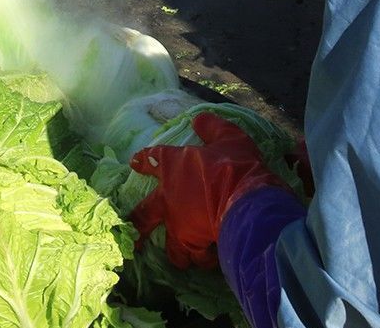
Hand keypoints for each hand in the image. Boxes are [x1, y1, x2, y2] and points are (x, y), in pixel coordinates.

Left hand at [128, 112, 289, 269]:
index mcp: (174, 166)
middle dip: (137, 222)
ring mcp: (178, 224)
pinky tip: (208, 261)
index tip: (134, 162)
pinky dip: (202, 259)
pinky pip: (195, 257)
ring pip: (170, 245)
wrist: (247, 201)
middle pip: (144, 213)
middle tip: (132, 233)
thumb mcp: (229, 138)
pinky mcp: (193, 244)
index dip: (143, 160)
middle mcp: (169, 197)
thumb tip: (199, 118)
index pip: (153, 159)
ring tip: (179, 257)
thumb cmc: (237, 165)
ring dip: (175, 251)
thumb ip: (213, 127)